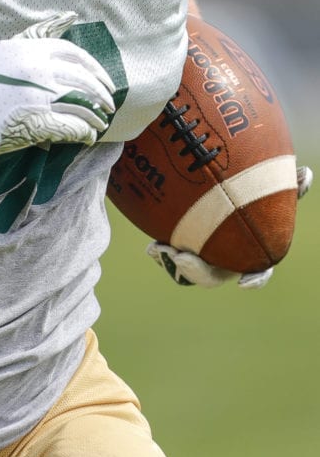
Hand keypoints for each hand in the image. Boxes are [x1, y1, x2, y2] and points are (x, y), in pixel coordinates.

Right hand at [0, 12, 115, 177]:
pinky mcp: (39, 123)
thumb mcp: (7, 47)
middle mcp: (40, 71)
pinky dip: (85, 132)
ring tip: (99, 123)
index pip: (77, 57)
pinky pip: (73, 127)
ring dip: (95, 116)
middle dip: (101, 94)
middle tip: (108, 105)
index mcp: (34, 51)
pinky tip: (87, 136)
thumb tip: (70, 16)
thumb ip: (40, 32)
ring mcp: (41, 98)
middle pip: (84, 81)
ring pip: (83, 105)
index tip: (104, 82)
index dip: (95, 70)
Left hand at [146, 159, 312, 288]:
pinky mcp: (174, 247)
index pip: (257, 272)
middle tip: (182, 257)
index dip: (255, 279)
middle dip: (197, 273)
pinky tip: (151, 247)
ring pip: (185, 269)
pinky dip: (160, 253)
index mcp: (248, 251)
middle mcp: (224, 258)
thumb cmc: (241, 186)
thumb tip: (306, 174)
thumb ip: (284, 184)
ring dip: (173, 263)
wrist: (200, 181)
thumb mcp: (263, 183)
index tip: (245, 283)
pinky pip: (167, 256)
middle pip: (213, 276)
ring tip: (160, 249)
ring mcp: (198, 254)